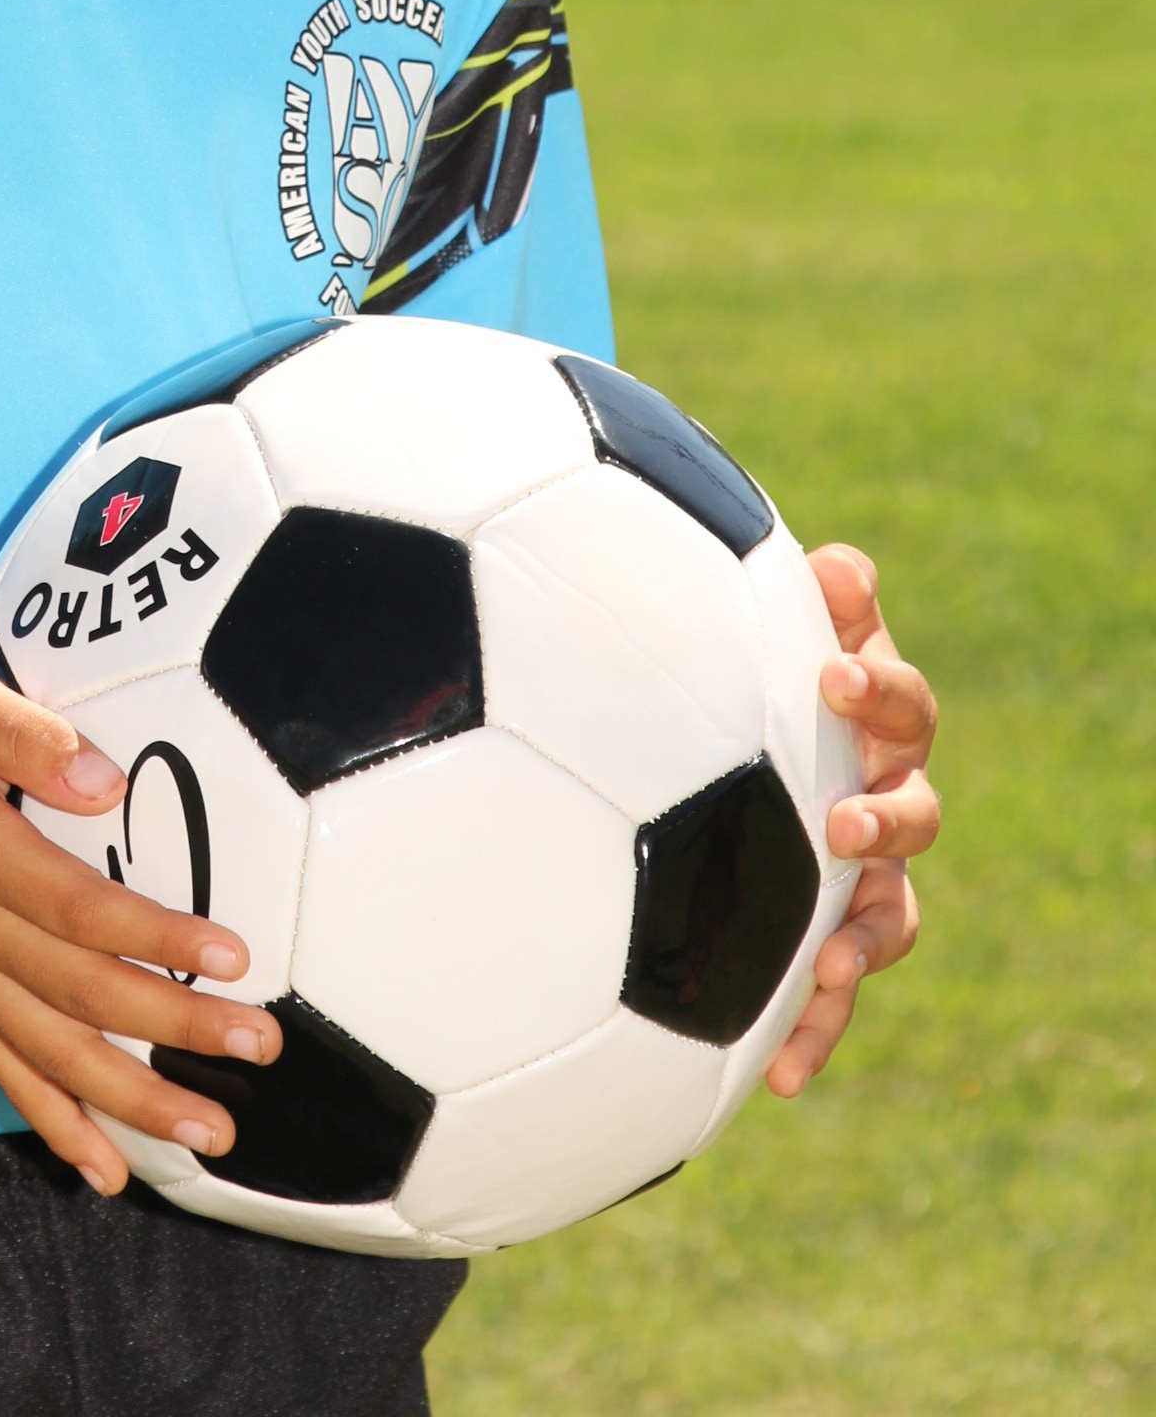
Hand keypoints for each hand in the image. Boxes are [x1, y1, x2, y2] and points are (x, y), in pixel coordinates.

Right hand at [0, 645, 281, 1192]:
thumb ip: (24, 732)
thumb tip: (105, 785)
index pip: (83, 910)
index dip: (160, 938)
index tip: (235, 957)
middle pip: (81, 994)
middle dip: (175, 1029)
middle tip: (258, 1049)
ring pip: (48, 1052)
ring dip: (131, 1100)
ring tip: (209, 1132)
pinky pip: (0, 1065)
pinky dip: (53, 1120)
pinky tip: (104, 1168)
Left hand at [764, 544, 939, 1095]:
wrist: (726, 742)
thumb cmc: (756, 672)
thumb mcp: (775, 625)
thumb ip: (815, 599)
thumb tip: (836, 564)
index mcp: (875, 724)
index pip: (903, 702)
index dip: (880, 686)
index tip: (835, 674)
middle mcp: (883, 801)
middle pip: (918, 816)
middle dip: (885, 821)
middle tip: (839, 823)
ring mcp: (862, 878)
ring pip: (892, 919)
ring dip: (866, 941)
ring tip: (832, 964)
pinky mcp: (825, 939)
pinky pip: (834, 991)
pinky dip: (813, 1031)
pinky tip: (778, 1078)